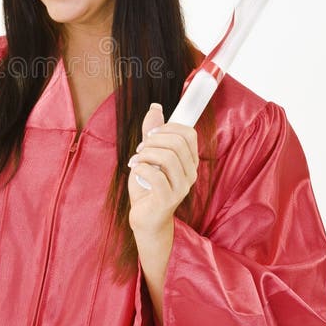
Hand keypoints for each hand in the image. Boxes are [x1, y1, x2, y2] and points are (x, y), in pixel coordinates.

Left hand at [127, 103, 198, 237]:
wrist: (145, 218)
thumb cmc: (148, 186)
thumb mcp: (149, 155)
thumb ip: (153, 133)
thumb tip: (155, 107)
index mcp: (189, 161)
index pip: (189, 133)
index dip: (169, 127)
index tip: (151, 134)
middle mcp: (190, 173)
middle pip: (177, 143)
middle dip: (153, 140)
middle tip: (140, 149)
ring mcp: (181, 187)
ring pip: (168, 157)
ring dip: (146, 154)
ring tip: (136, 160)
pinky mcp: (168, 199)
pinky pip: (155, 175)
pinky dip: (141, 168)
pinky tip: (135, 171)